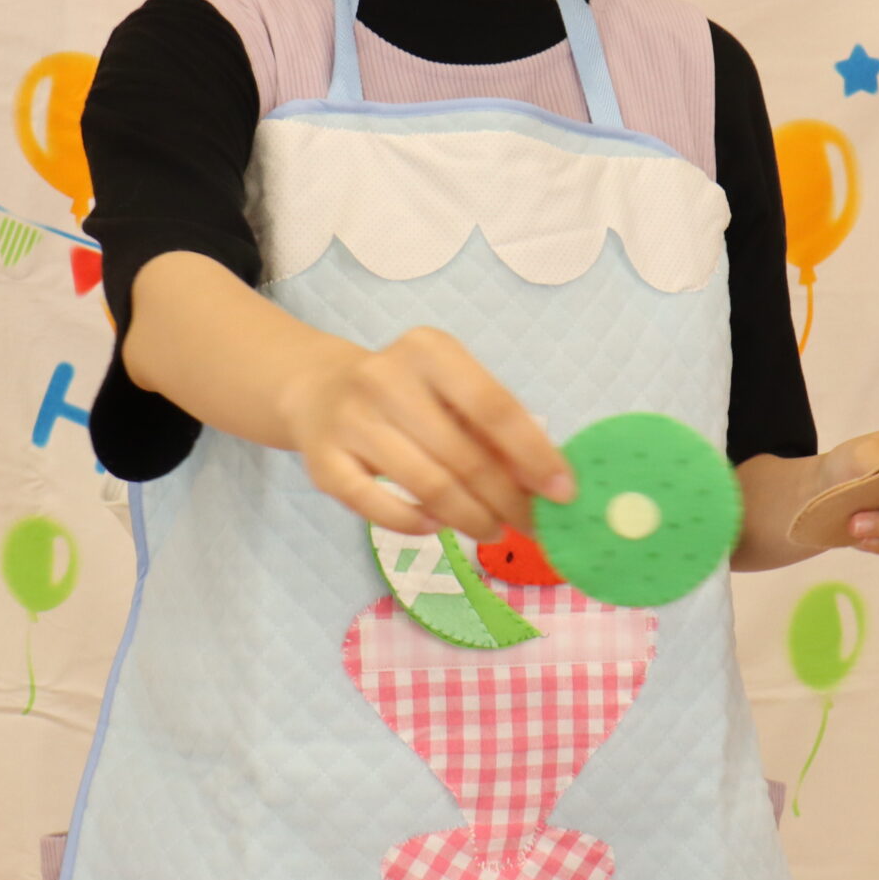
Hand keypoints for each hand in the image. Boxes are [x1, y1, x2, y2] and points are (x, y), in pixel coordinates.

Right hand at [279, 327, 573, 543]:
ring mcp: (350, 420)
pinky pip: (379, 507)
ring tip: (492, 530)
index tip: (563, 493)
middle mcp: (385, 378)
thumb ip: (494, 428)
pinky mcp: (323, 462)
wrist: (316, 388)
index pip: (494, 407)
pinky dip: (416, 524)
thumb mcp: (450, 389)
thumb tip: (548, 482)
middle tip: (531, 525)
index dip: (533, 454)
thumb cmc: (405, 393)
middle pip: (464, 456)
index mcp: (429, 349)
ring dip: (471, 518)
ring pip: (428, 486)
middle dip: (507, 500)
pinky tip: (438, 526)